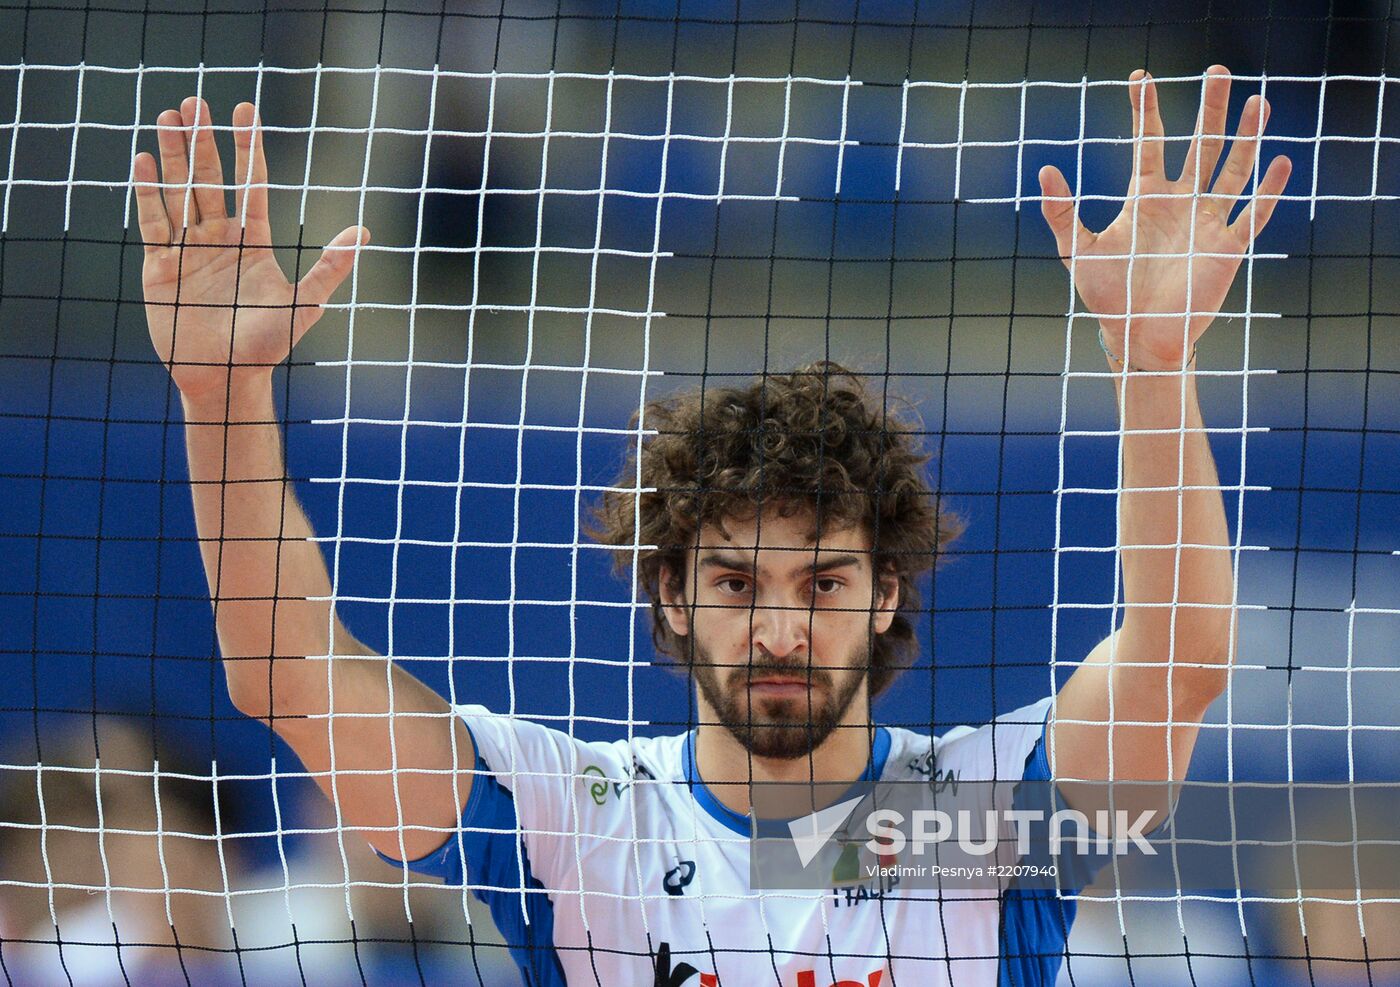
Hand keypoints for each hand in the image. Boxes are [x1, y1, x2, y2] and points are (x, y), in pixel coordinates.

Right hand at [133, 97, 368, 400]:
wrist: (226, 379)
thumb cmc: (268, 347)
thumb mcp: (304, 305)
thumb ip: (330, 268)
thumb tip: (364, 233)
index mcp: (255, 242)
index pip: (252, 184)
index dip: (247, 147)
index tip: (243, 110)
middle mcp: (221, 239)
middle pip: (211, 179)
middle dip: (202, 141)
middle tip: (193, 102)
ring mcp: (189, 250)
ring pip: (180, 192)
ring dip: (173, 156)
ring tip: (167, 118)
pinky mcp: (161, 266)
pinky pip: (154, 221)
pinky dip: (148, 192)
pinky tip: (143, 161)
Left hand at [1038, 66, 1291, 370]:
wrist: (1137, 337)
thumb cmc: (1108, 296)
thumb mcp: (1077, 250)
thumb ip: (1061, 212)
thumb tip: (1045, 170)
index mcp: (1146, 199)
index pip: (1150, 143)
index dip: (1146, 110)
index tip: (1141, 77)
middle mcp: (1181, 204)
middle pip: (1201, 145)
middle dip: (1211, 109)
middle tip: (1219, 69)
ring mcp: (1207, 223)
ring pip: (1233, 170)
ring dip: (1246, 137)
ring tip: (1258, 101)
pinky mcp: (1228, 249)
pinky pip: (1253, 214)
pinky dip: (1268, 190)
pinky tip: (1280, 162)